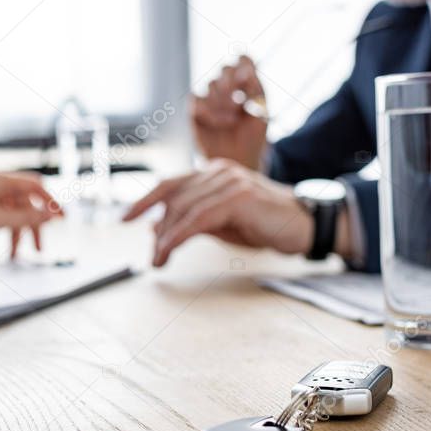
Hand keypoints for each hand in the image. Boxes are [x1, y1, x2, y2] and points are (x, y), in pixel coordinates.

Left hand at [0, 172, 62, 255]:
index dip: (50, 201)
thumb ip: (27, 217)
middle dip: (38, 220)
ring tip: (33, 252)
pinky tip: (14, 251)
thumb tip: (52, 215)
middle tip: (48, 237)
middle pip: (28, 200)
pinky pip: (7, 217)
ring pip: (18, 211)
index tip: (61, 218)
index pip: (34, 184)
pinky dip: (12, 232)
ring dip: (26, 230)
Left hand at [123, 160, 313, 266]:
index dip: (145, 200)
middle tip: (153, 258)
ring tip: (158, 260)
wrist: (305, 226)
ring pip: (183, 209)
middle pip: (173, 199)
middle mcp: (219, 170)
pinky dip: (179, 236)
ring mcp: (229, 180)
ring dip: (165, 238)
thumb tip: (157, 228)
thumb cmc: (264, 225)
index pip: (171, 183)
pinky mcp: (239, 196)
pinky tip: (168, 251)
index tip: (125, 218)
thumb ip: (192, 221)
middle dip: (158, 231)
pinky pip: (198, 218)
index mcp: (213, 172)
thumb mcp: (222, 224)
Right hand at [190, 55, 267, 168]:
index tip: (249, 78)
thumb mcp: (261, 114)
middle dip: (232, 84)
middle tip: (238, 103)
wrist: (237, 162)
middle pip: (225, 69)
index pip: (244, 61)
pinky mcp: (195, 111)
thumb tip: (248, 71)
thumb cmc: (253, 138)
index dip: (245, 64)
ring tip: (231, 120)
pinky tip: (218, 122)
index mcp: (246, 85)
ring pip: (211, 84)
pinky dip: (208, 109)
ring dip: (222, 100)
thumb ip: (256, 91)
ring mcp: (210, 99)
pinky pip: (196, 98)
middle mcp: (227, 88)